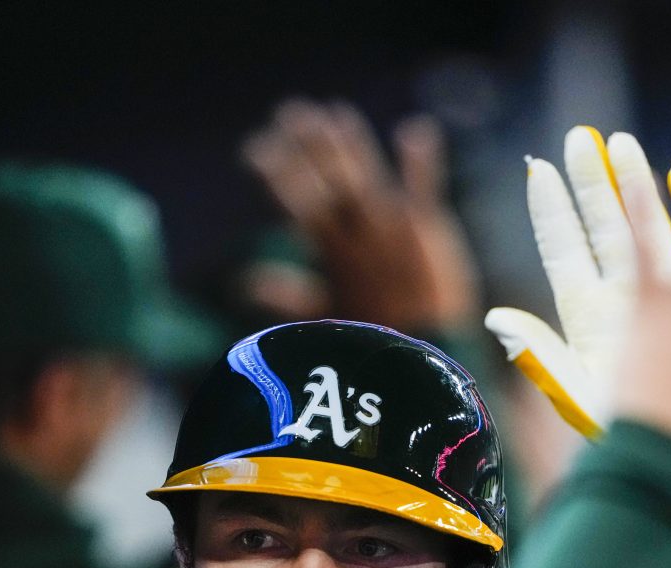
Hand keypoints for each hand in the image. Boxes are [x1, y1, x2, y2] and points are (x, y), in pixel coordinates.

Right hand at [242, 100, 479, 330]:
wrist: (425, 352)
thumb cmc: (372, 336)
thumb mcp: (321, 315)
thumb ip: (283, 294)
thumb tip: (241, 284)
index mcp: (330, 251)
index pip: (294, 202)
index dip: (274, 173)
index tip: (254, 147)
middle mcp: (358, 232)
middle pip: (326, 179)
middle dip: (306, 146)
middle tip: (289, 112)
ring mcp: (393, 226)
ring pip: (364, 172)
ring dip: (348, 141)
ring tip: (334, 113)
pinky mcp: (429, 226)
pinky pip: (424, 184)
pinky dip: (420, 157)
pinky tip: (416, 129)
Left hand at [484, 123, 670, 437]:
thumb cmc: (627, 436)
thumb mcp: (578, 395)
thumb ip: (540, 355)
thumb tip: (495, 319)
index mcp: (587, 316)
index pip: (564, 250)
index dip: (551, 211)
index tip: (538, 170)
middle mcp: (624, 298)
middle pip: (604, 228)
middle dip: (592, 184)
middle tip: (581, 139)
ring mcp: (665, 296)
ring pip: (649, 230)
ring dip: (639, 188)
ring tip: (627, 147)